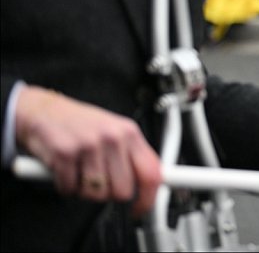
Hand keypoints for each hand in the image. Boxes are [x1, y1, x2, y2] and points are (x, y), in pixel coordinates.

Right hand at [15, 86, 162, 216]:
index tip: (141, 208)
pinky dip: (65, 186)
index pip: (151, 173)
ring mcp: (89, 144)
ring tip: (80, 172)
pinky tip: (66, 170)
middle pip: (122, 191)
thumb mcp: (115, 132)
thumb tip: (147, 185)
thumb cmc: (81, 125)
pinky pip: (70, 189)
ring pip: (96, 194)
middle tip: (98, 182)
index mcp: (130, 133)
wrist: (45, 111)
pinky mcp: (65, 153)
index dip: (148, 198)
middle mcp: (113, 137)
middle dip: (108, 194)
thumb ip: (131, 157)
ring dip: (85, 191)